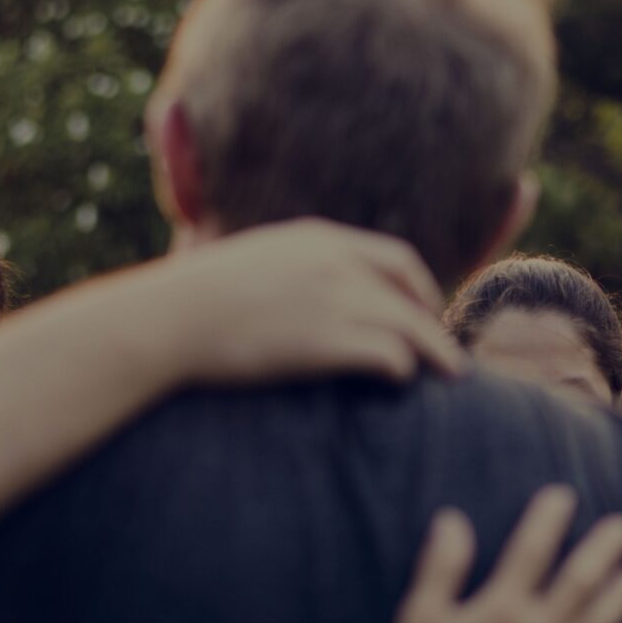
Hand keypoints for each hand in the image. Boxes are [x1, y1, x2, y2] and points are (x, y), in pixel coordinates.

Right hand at [149, 219, 465, 386]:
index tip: (426, 312)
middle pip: (411, 294)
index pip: (396, 259)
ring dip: (435, 353)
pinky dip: (403, 370)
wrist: (169, 319)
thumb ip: (291, 269)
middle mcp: (336, 263)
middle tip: (449, 353)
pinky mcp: (328, 342)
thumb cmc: (194, 300)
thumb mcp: (252, 262)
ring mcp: (335, 301)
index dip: (419, 289)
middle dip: (436, 324)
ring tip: (452, 376)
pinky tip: (402, 383)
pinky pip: (390, 356)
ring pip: (411, 327)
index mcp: (319, 239)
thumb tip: (299, 293)